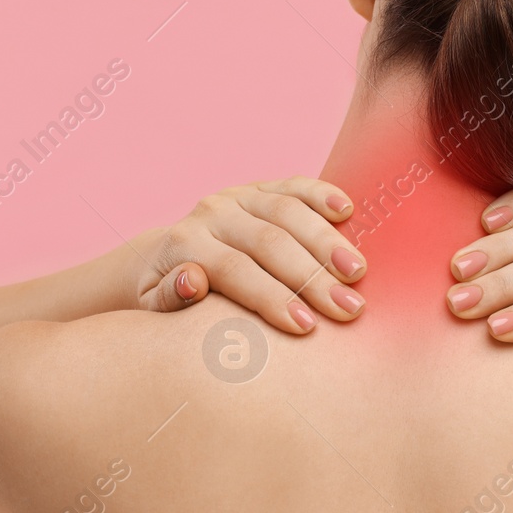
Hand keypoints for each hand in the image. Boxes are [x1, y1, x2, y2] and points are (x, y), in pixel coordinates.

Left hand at [132, 177, 366, 333]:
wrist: (163, 258)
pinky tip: (347, 210)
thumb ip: (168, 298)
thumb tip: (191, 280)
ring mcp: (239, 196)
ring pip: (288, 212)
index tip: (307, 328)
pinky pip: (295, 184)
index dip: (272, 298)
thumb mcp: (154, 308)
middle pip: (270, 241)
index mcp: (186, 243)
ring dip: (328, 242)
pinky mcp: (261, 188)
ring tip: (358, 272)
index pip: (235, 270)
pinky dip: (322, 194)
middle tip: (349, 308)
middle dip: (312, 277)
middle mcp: (213, 212)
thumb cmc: (166, 298)